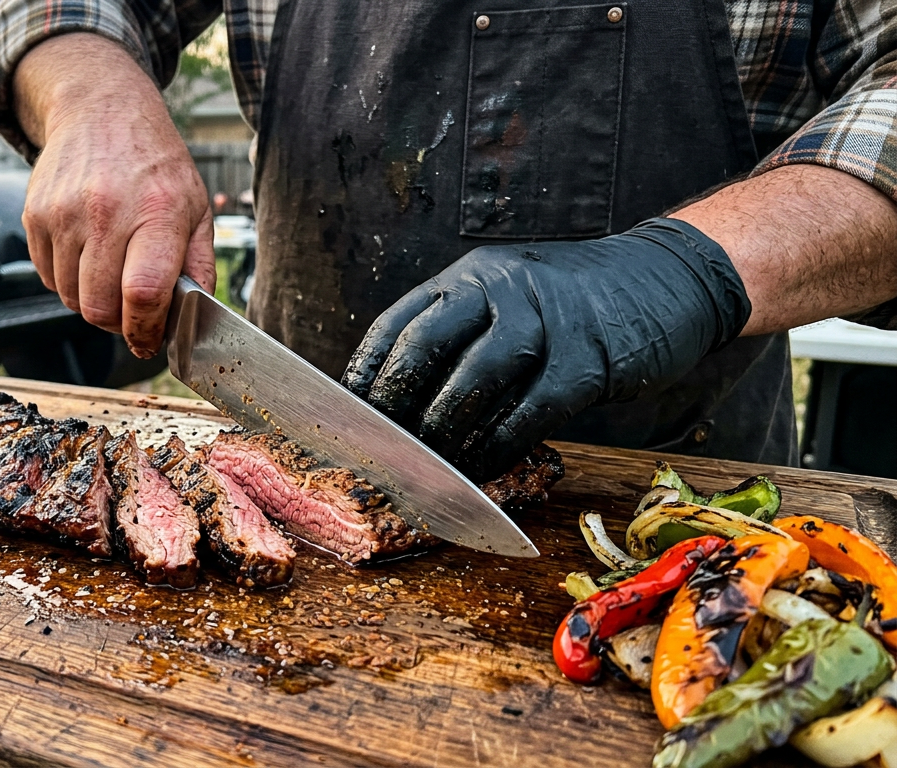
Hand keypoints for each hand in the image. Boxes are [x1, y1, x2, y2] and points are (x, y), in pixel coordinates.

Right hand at [14, 34, 215, 356]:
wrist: (101, 109)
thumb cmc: (154, 163)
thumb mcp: (196, 207)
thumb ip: (199, 265)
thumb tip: (194, 317)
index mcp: (156, 212)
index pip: (143, 293)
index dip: (145, 330)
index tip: (149, 341)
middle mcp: (106, 212)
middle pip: (99, 306)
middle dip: (117, 324)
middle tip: (131, 314)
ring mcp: (64, 214)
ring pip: (69, 298)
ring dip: (91, 303)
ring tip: (111, 279)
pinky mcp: (36, 215)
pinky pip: (48, 277)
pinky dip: (67, 281)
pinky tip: (87, 258)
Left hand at [342, 219, 750, 479]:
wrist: (670, 278)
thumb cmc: (576, 305)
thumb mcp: (508, 300)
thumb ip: (462, 338)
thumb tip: (402, 405)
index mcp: (470, 276)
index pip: (397, 324)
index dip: (365, 374)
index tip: (344, 417)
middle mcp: (500, 288)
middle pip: (424, 346)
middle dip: (393, 404)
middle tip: (377, 449)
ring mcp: (546, 320)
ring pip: (473, 379)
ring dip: (442, 429)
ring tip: (424, 466)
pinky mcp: (589, 360)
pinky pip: (529, 412)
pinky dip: (498, 446)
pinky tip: (480, 469)